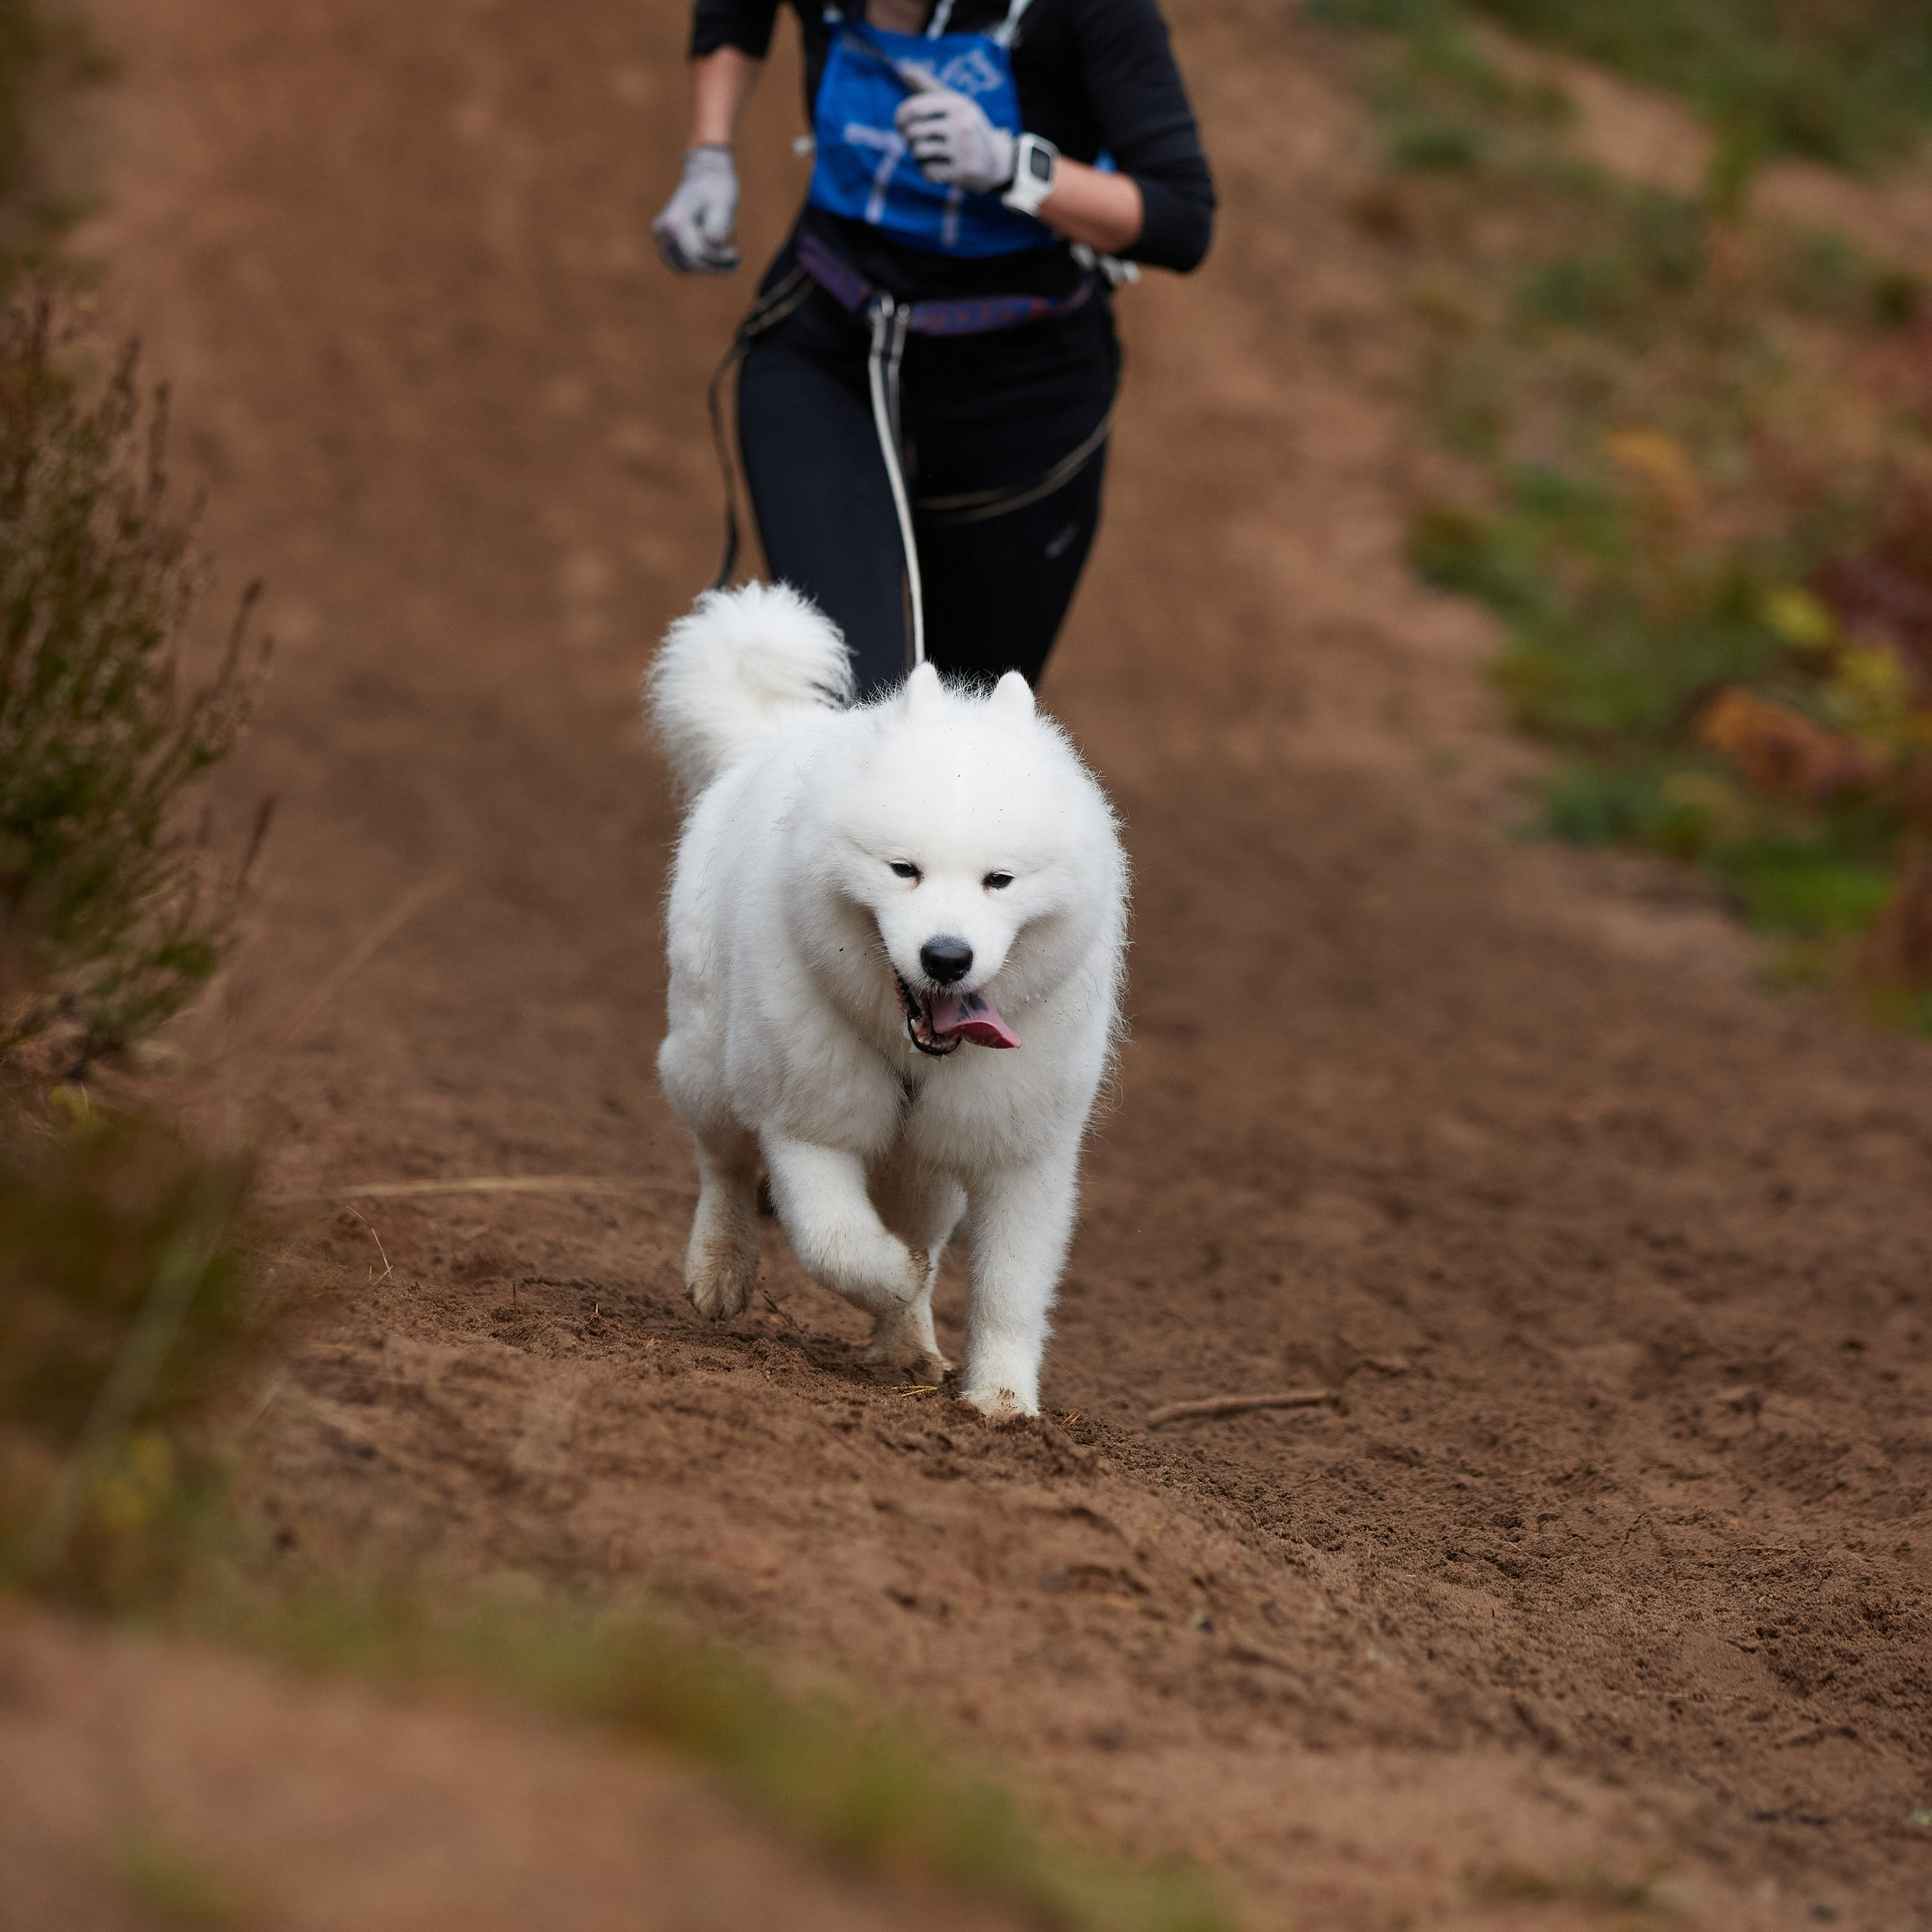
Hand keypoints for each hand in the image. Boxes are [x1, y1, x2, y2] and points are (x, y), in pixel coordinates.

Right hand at [652, 145, 741, 274]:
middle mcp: (662, 231)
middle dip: (714, 263)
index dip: (720, 261)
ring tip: (723, 249)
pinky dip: (698, 262)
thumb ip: (718, 224)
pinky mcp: (664, 241)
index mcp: (674, 223)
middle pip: (691, 264)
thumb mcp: (723, 203)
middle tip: (735, 254)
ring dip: (706, 264)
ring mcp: (660, 237)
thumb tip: (714, 243)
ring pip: (685, 267)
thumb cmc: (717, 188)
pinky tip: (712, 250)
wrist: (705, 174)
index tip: (737, 254)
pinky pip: (682, 264)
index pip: (697, 257)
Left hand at [892, 88, 1015, 196]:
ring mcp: (963, 149)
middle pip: (914, 131)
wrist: (997, 160)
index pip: (915, 108)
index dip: (900, 117)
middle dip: (907, 138)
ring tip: (926, 154)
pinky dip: (927, 171)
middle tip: (912, 142)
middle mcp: (962, 124)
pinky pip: (928, 171)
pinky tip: (937, 168)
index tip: (900, 125)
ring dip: (917, 155)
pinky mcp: (962, 172)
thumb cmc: (966, 127)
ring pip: (918, 151)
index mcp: (957, 104)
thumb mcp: (953, 103)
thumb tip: (904, 70)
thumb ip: (928, 87)